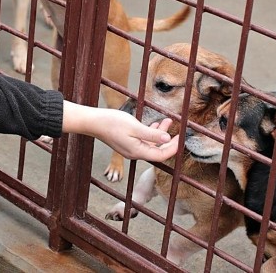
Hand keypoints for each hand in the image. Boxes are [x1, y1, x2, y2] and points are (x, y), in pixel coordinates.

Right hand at [61, 101, 178, 162]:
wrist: (93, 122)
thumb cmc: (112, 122)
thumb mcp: (134, 126)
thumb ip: (152, 134)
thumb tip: (167, 139)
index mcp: (138, 151)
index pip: (162, 154)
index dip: (174, 147)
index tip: (181, 136)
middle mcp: (135, 153)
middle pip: (158, 151)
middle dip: (169, 140)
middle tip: (179, 130)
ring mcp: (131, 149)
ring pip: (151, 144)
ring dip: (160, 134)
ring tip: (167, 121)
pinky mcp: (127, 143)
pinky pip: (144, 141)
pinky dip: (151, 133)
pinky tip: (155, 124)